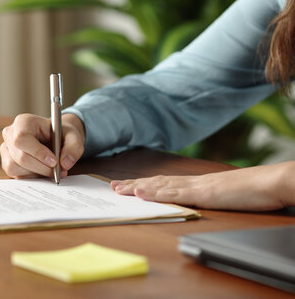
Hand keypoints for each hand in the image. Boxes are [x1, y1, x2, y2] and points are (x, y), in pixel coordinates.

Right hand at [0, 113, 85, 178]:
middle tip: (58, 171)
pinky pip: (15, 175)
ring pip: (16, 168)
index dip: (37, 152)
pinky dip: (31, 176)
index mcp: (23, 122)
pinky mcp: (7, 162)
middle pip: (20, 157)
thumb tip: (64, 163)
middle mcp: (10, 134)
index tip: (54, 161)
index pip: (22, 138)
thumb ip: (73, 147)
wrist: (55, 139)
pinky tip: (41, 170)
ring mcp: (6, 149)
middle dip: (41, 168)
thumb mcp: (73, 136)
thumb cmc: (61, 134)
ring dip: (37, 173)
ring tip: (51, 169)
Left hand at [111, 161, 294, 210]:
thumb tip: (196, 199)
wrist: (269, 182)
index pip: (163, 183)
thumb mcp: (223, 194)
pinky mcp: (202, 193)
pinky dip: (156, 193)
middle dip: (132, 185)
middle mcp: (191, 182)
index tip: (125, 186)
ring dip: (137, 187)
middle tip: (112, 187)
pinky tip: (141, 193)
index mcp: (195, 183)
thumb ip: (207, 196)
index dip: (143, 184)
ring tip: (118, 189)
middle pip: (156, 183)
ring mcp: (195, 186)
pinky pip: (174, 193)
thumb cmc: (250, 190)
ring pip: (160, 186)